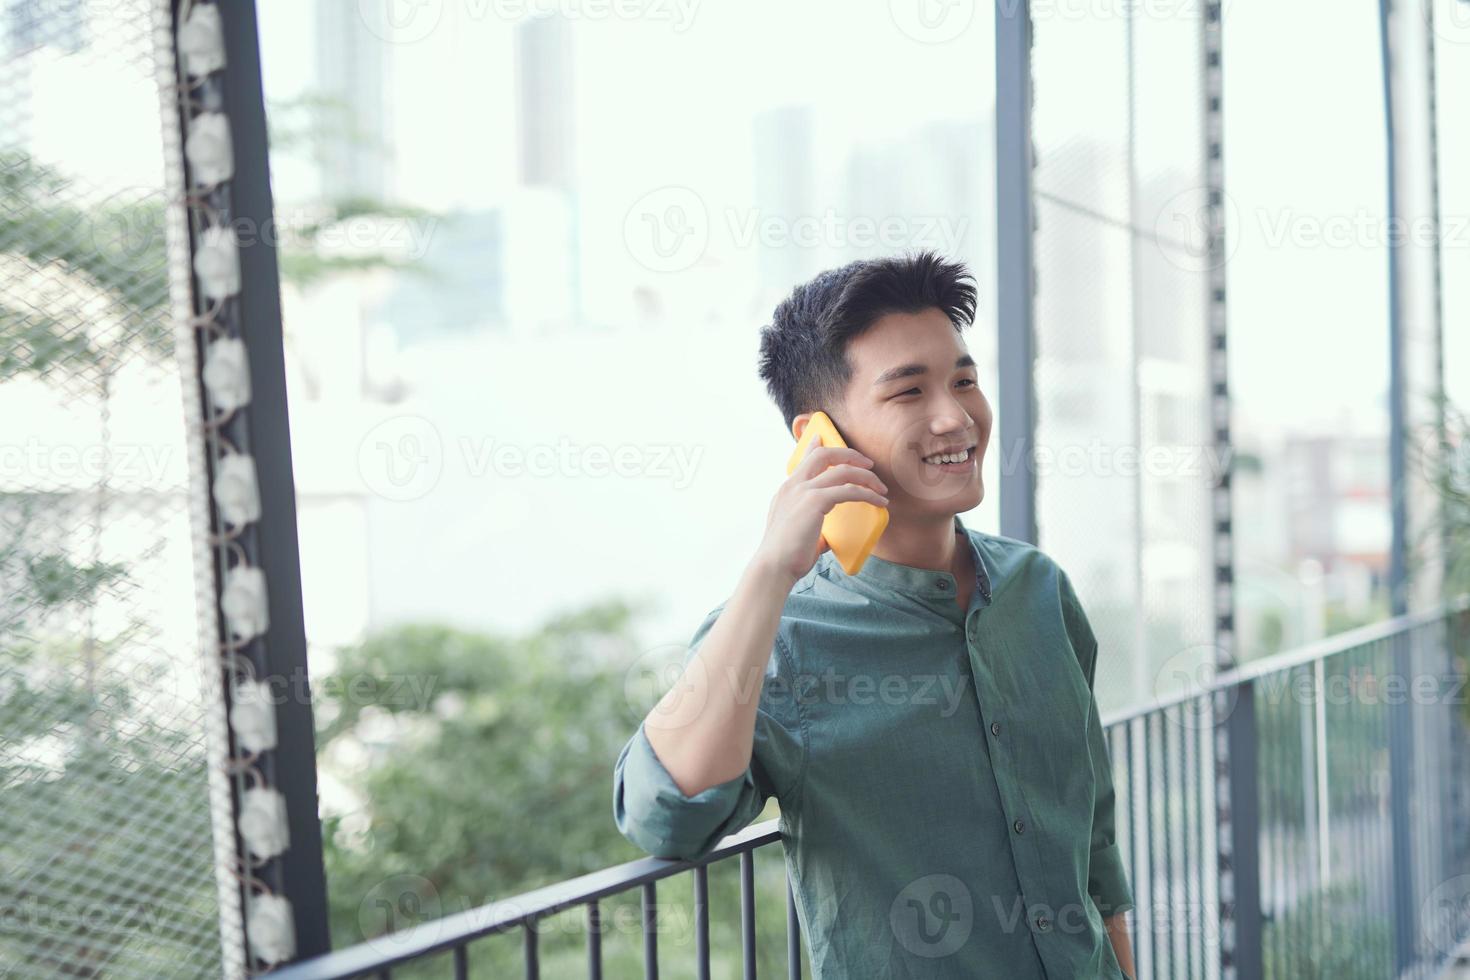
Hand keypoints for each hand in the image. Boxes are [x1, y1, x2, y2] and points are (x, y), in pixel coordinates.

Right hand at [752, 439, 887, 583]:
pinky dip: (868, 494)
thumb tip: (829, 537)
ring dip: (866, 476)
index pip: (803, 460)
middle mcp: (793, 486)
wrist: (774, 567)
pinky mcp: (815, 501)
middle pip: (824, 454)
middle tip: (868, 463)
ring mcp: (803, 491)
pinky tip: (879, 502)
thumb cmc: (786, 558)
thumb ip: (814, 529)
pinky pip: (849, 490)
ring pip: (841, 470)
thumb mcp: (799, 535)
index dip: (816, 446)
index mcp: (786, 491)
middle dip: (849, 454)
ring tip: (881, 488)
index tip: (824, 437)